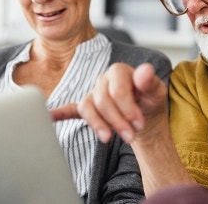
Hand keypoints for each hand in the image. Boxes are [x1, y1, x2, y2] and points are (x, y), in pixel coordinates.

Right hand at [51, 62, 167, 143]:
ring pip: (87, 107)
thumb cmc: (150, 101)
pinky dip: (60, 113)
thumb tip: (145, 70)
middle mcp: (103, 80)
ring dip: (98, 124)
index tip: (138, 124)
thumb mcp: (157, 93)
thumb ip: (150, 82)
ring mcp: (93, 94)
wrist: (145, 116)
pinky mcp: (88, 108)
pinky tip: (51, 116)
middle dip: (116, 121)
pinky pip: (70, 109)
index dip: (127, 107)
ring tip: (108, 138)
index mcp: (119, 71)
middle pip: (102, 100)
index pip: (116, 88)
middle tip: (130, 136)